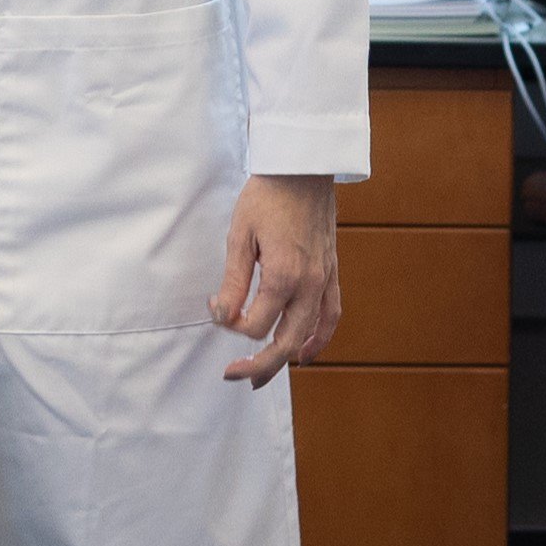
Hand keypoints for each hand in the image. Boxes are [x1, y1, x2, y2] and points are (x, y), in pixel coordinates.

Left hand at [215, 173, 341, 385]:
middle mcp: (309, 284)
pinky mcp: (332, 273)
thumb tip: (221, 315)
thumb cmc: (267, 196)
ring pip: (309, 335)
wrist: (303, 169)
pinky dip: (320, 338)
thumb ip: (233, 281)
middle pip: (284, 342)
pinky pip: (332, 315)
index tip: (214, 306)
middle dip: (257, 364)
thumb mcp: (240, 235)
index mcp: (283, 275)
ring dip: (286, 359)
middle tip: (233, 375)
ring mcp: (325, 280)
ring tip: (264, 376)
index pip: (255, 324)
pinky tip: (305, 351)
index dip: (229, 323)